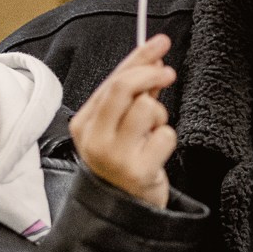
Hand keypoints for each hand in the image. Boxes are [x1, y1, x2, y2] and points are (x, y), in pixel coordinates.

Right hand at [69, 35, 177, 208]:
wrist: (122, 208)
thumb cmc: (122, 160)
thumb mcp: (119, 125)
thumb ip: (133, 94)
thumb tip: (154, 59)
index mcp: (84, 124)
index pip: (112, 80)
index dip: (139, 58)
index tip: (160, 43)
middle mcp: (94, 139)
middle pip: (124, 87)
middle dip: (151, 74)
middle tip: (168, 74)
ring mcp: (114, 156)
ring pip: (147, 109)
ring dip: (159, 116)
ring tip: (152, 132)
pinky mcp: (137, 170)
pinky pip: (165, 135)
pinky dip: (167, 139)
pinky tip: (155, 152)